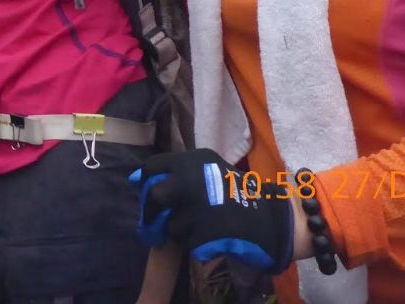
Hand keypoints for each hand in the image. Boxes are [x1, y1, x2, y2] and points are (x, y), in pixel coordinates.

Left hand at [129, 149, 293, 273]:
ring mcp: (198, 207)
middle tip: (158, 221)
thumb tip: (135, 180)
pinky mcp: (205, 233)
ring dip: (180, 231)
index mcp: (192, 161)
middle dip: (153, 211)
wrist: (270, 217)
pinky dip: (196, 244)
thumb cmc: (234, 192)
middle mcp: (191, 180)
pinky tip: (210, 238)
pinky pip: (187, 243)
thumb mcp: (206, 170)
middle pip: (154, 197)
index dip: (146, 182)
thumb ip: (173, 173)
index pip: (152, 168)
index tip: (150, 193)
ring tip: (200, 227)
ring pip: (170, 226)